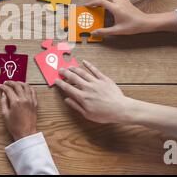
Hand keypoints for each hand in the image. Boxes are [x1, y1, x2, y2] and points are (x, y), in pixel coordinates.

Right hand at [0, 81, 37, 140]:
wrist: (26, 133)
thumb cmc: (14, 126)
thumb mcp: (5, 114)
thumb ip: (3, 102)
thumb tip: (3, 94)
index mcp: (15, 101)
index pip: (9, 90)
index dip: (4, 87)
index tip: (1, 86)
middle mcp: (24, 99)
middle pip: (17, 86)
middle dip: (11, 82)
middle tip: (6, 82)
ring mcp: (31, 100)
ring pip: (26, 86)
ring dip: (20, 83)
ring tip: (16, 83)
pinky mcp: (35, 103)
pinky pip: (33, 92)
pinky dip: (29, 87)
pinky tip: (26, 87)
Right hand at [57, 61, 176, 143]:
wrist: (120, 109)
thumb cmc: (104, 114)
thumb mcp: (88, 114)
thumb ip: (76, 106)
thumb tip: (67, 99)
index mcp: (82, 97)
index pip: (68, 88)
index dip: (60, 83)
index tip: (56, 80)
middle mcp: (87, 87)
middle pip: (73, 77)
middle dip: (65, 73)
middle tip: (60, 70)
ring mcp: (96, 82)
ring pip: (82, 72)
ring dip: (74, 68)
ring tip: (69, 66)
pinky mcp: (104, 79)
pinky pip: (94, 70)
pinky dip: (89, 65)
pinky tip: (84, 62)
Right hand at [86, 0, 176, 35]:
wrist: (145, 22)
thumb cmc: (132, 26)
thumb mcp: (117, 30)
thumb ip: (104, 31)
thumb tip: (94, 33)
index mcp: (115, 8)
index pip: (101, 1)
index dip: (93, 2)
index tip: (88, 5)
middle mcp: (118, 2)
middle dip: (99, 0)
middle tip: (95, 6)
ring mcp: (124, 0)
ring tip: (104, 3)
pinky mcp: (128, 0)